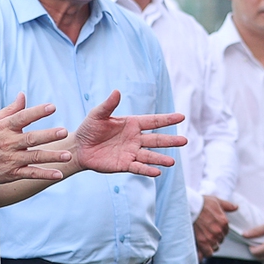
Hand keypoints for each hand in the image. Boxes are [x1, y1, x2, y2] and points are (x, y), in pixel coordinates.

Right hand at [0, 93, 72, 184]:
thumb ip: (11, 109)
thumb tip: (23, 94)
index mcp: (4, 127)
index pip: (22, 117)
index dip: (37, 112)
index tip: (52, 107)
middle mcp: (9, 143)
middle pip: (31, 138)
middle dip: (48, 135)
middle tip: (64, 131)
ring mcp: (11, 159)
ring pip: (34, 157)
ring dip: (52, 156)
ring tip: (68, 155)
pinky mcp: (13, 173)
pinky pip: (31, 174)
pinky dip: (45, 175)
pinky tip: (58, 174)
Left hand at [71, 91, 187, 176]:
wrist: (79, 148)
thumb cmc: (89, 128)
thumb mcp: (97, 115)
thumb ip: (108, 105)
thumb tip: (117, 91)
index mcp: (132, 124)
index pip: (153, 121)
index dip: (167, 119)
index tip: (181, 117)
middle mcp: (135, 138)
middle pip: (156, 140)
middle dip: (170, 141)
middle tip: (184, 141)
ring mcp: (131, 152)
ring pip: (149, 155)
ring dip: (160, 158)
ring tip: (172, 161)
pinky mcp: (124, 164)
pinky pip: (138, 167)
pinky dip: (147, 170)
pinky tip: (157, 171)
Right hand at [194, 195, 233, 257]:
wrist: (190, 206)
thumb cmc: (202, 203)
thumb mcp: (217, 201)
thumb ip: (228, 206)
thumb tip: (235, 207)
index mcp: (224, 222)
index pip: (225, 232)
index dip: (219, 231)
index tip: (213, 228)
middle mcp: (219, 231)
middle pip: (220, 240)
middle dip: (215, 238)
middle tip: (207, 234)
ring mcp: (211, 238)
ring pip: (215, 247)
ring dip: (211, 245)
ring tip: (204, 242)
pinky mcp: (202, 242)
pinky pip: (207, 253)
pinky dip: (205, 253)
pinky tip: (202, 250)